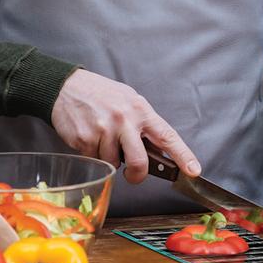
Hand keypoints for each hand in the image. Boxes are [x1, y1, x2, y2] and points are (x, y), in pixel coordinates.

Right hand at [51, 68, 200, 183]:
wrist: (67, 87)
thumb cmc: (101, 95)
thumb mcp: (129, 101)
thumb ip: (143, 124)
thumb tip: (158, 150)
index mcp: (141, 110)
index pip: (167, 136)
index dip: (183, 155)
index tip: (194, 170)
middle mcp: (125, 119)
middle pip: (140, 161)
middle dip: (137, 175)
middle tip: (132, 174)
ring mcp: (105, 129)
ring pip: (114, 163)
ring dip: (109, 157)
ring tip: (102, 137)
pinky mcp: (85, 139)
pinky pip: (95, 160)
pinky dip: (93, 154)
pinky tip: (89, 136)